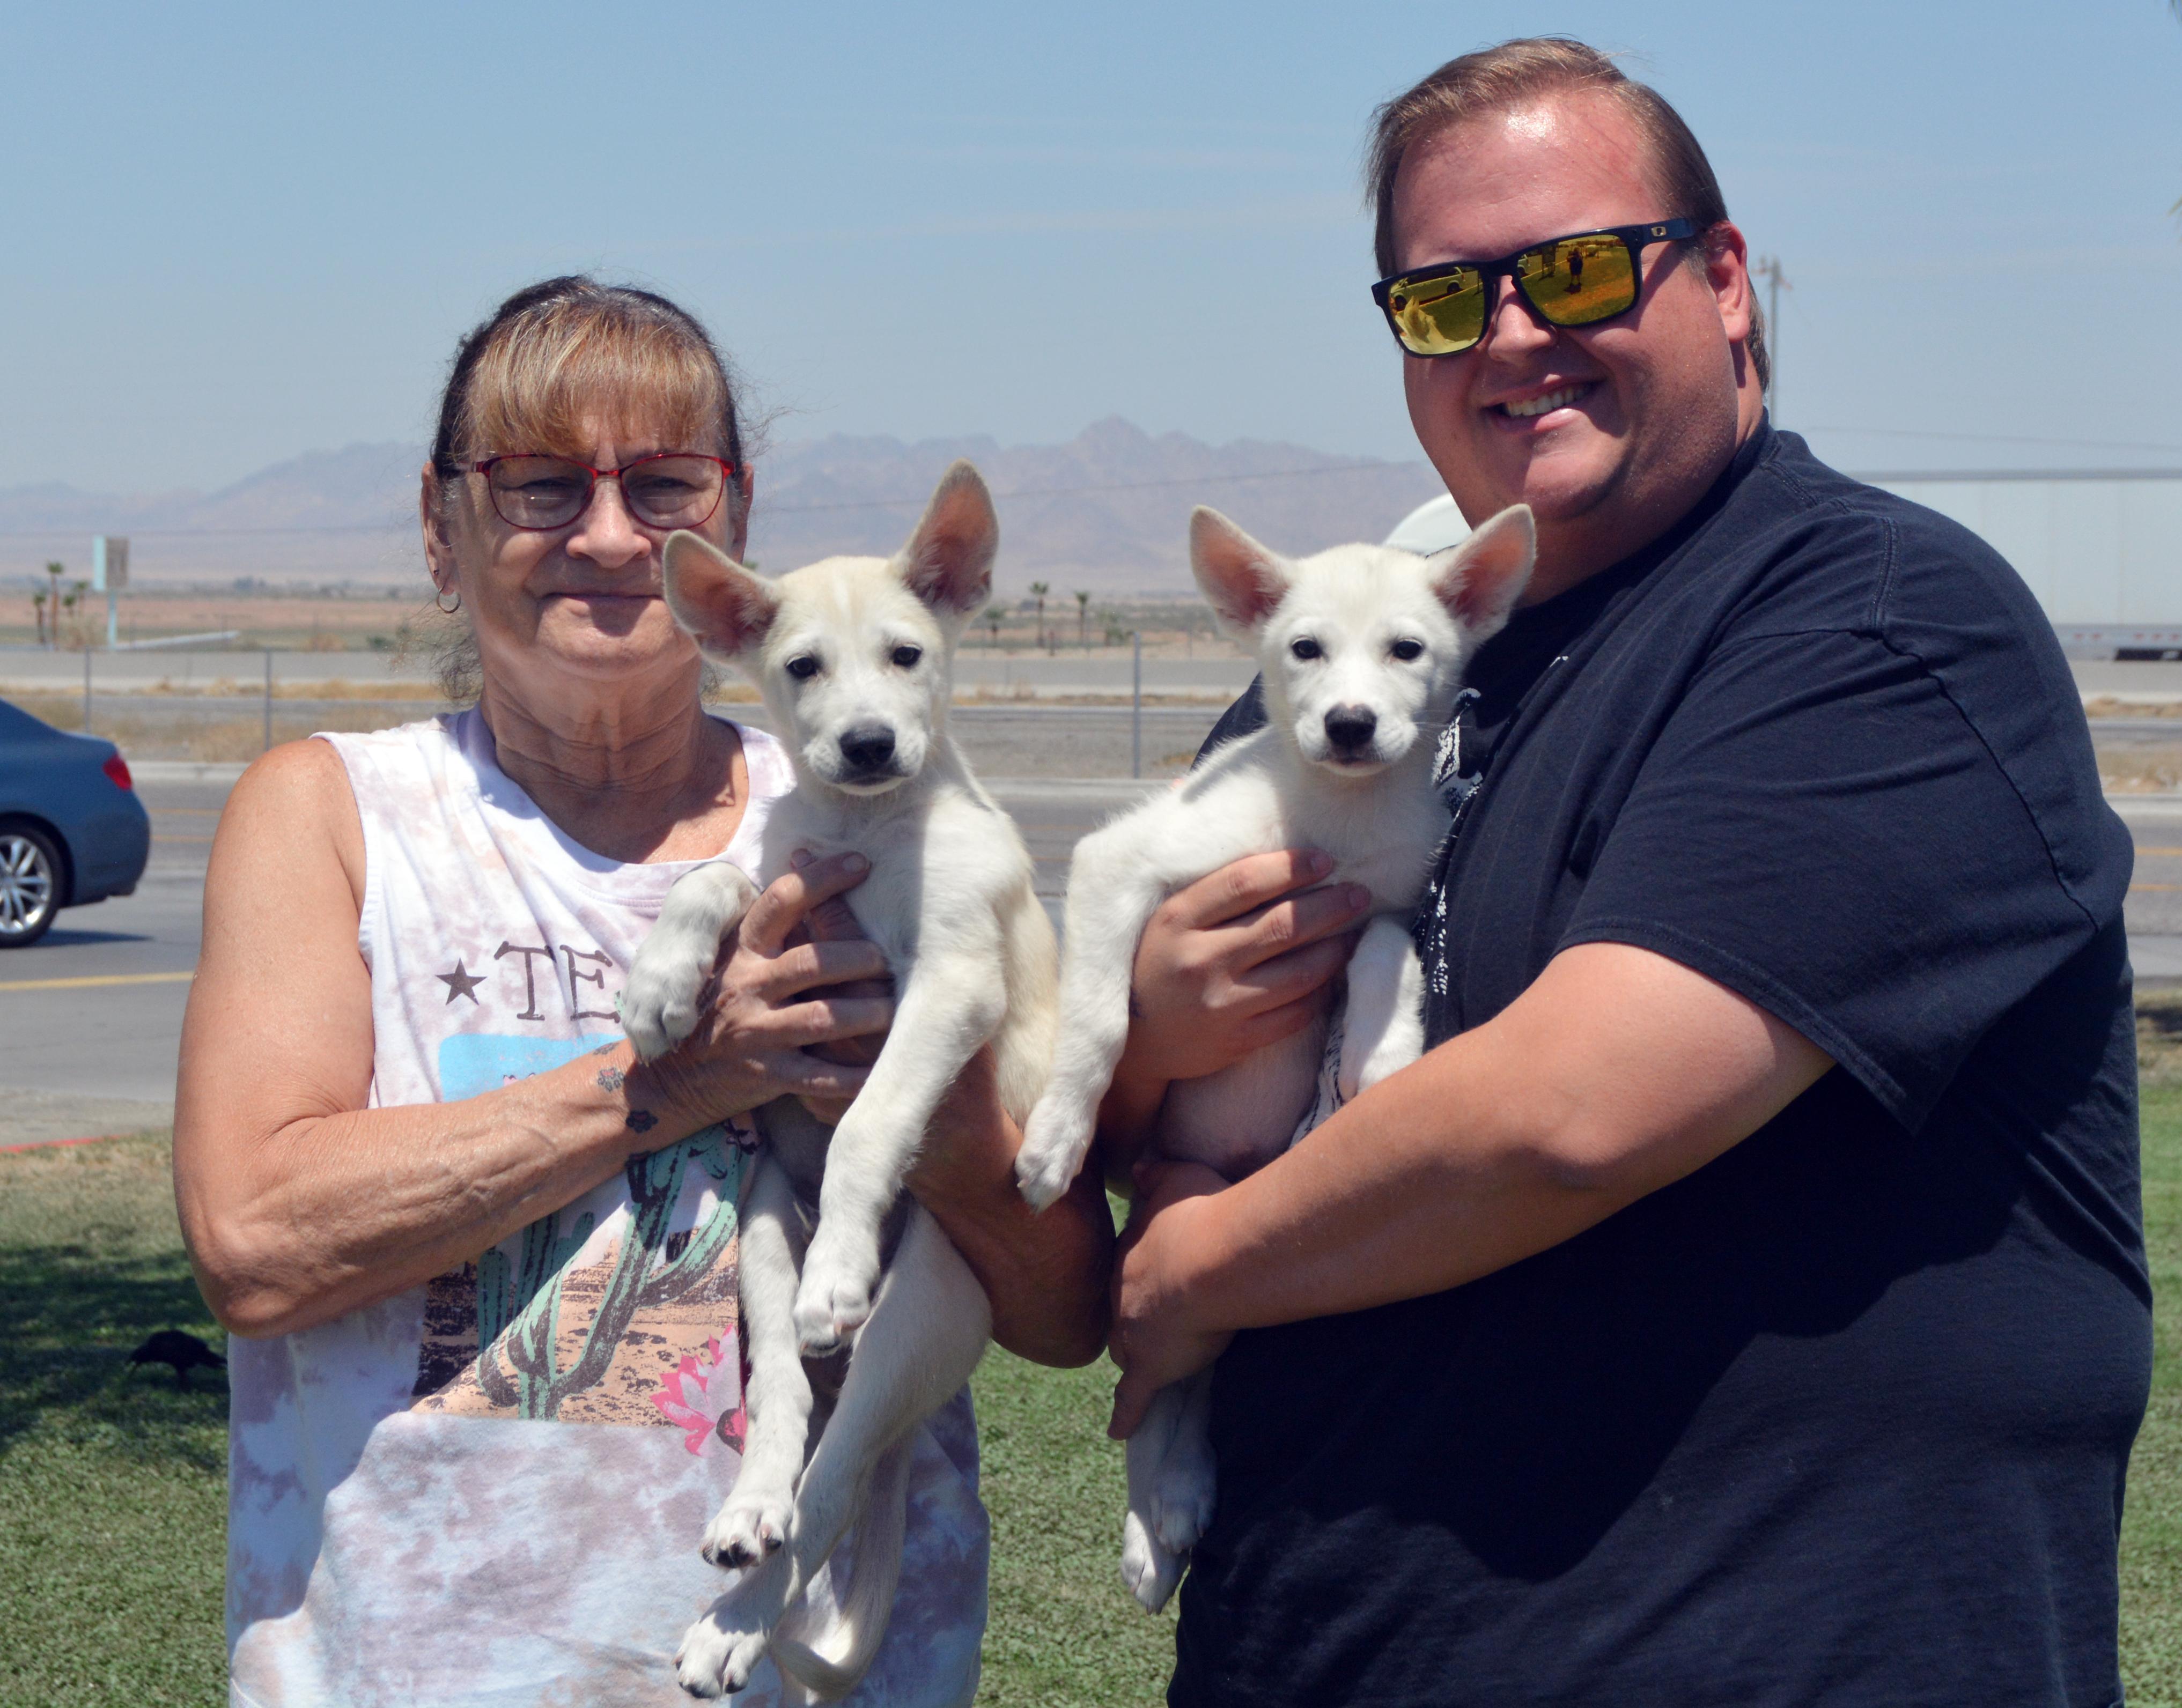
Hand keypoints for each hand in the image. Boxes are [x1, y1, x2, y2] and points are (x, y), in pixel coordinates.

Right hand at [640, 852, 893, 1127]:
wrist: (671, 1076)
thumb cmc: (718, 1006)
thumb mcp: (733, 960)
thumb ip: (768, 926)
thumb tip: (805, 860)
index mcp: (742, 950)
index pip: (781, 901)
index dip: (822, 879)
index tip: (862, 863)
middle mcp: (747, 986)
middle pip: (812, 962)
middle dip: (859, 958)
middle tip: (888, 961)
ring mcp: (755, 1032)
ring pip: (820, 1017)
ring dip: (865, 1013)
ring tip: (893, 1009)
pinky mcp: (764, 1074)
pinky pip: (817, 1076)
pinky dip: (851, 1076)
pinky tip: (878, 1071)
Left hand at [1108, 1157, 1233, 1438]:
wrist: (1212, 1258)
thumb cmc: (1201, 1212)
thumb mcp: (1177, 1176)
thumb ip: (1156, 1173)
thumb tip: (1139, 1167)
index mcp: (1129, 1253)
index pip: (1131, 1266)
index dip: (1148, 1269)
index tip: (1163, 1266)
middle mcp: (1122, 1294)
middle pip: (1122, 1309)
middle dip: (1135, 1312)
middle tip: (1157, 1312)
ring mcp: (1134, 1333)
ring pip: (1126, 1348)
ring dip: (1135, 1351)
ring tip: (1145, 1359)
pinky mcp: (1152, 1366)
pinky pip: (1133, 1398)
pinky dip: (1126, 1415)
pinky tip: (1117, 1431)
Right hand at [1124, 851, 1370, 1084]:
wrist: (1132, 1042)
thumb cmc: (1155, 964)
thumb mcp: (1165, 919)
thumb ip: (1209, 888)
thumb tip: (1254, 842)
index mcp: (1177, 920)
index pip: (1244, 882)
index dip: (1291, 867)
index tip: (1325, 860)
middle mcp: (1199, 960)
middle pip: (1283, 926)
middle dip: (1331, 906)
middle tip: (1359, 894)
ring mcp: (1219, 1004)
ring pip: (1299, 973)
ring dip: (1336, 950)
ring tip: (1353, 934)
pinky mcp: (1235, 1041)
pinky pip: (1295, 1014)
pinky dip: (1321, 992)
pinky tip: (1331, 975)